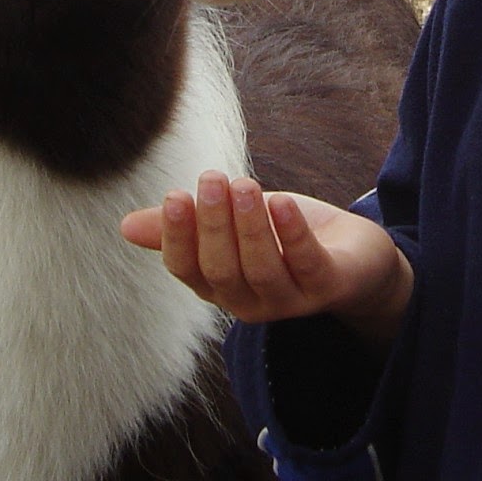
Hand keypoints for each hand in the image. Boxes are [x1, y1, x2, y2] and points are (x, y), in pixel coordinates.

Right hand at [121, 170, 412, 347]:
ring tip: (245, 184)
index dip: (178, 236)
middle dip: (214, 225)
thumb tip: (125, 226)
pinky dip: (294, 234)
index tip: (175, 195)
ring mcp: (291, 299)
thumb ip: (188, 227)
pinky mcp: (330, 286)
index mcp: (220, 285)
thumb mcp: (234, 224)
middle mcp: (250, 301)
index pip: (187, 269)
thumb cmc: (286, 236)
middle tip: (212, 179)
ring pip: (262, 270)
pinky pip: (308, 265)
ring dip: (251, 226)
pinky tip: (285, 203)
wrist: (356, 256)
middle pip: (222, 270)